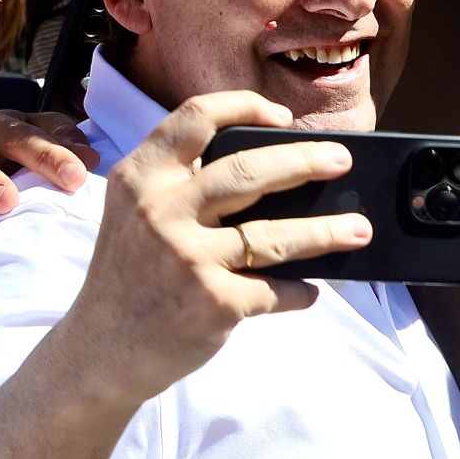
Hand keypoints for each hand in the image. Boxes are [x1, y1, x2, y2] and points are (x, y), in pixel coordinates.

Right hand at [59, 92, 371, 405]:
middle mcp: (160, 211)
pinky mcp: (212, 302)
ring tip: (359, 229)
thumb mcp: (134, 214)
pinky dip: (299, 291)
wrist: (99, 351)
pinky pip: (275, 289)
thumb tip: (269, 168)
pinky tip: (311, 290)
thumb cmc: (129, 277)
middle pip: (248, 171)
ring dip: (327, 232)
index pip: (195, 119)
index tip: (282, 116)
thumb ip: (181, 185)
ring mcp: (187, 258)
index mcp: (141, 178)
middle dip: (306, 162)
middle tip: (342, 160)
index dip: (244, 107)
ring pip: (275, 235)